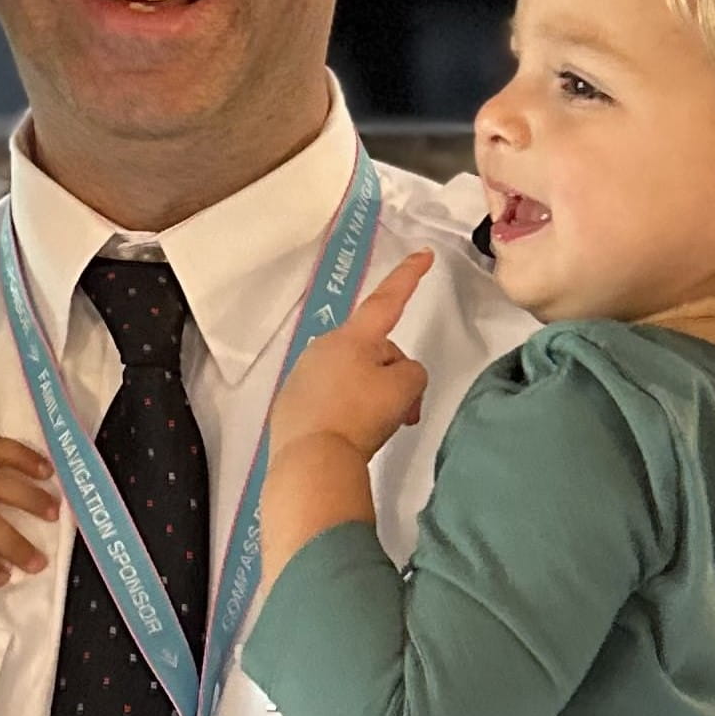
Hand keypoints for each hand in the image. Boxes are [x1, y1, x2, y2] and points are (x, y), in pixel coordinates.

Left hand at [268, 251, 433, 463]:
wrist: (310, 461)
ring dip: (372, 396)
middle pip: (373, 350)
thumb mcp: (405, 388)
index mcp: (352, 337)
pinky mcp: (290, 404)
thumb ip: (411, 371)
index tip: (423, 254)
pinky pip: (329, 398)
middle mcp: (323, 348)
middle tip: (407, 413)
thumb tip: (394, 375)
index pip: (387, 299)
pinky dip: (347, 412)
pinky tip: (350, 436)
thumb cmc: (360, 417)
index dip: (408, 277)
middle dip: (394, 375)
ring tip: (380, 429)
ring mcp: (302, 375)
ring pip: (352, 375)